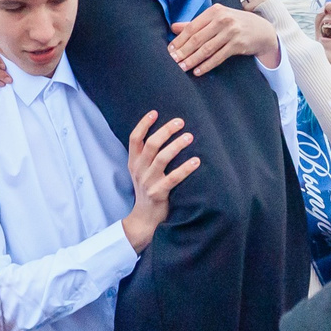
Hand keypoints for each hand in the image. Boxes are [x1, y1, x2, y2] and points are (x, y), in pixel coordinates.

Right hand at [119, 111, 199, 250]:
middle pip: (151, 145)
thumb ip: (148, 154)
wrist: (144, 218)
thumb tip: (165, 131)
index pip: (134, 138)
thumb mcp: (141, 171)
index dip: (143, 124)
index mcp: (133, 162)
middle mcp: (139, 170)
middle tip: (180, 121)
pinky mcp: (158, 193)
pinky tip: (196, 161)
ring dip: (176, 146)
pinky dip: (185, 169)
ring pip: (161, 159)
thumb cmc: (148, 188)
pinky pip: (173, 178)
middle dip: (165, 131)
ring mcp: (148, 182)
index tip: (155, 112)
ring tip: (189, 136)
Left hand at [169, 4, 278, 75]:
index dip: (179, 40)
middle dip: (183, 51)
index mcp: (215, 10)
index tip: (169, 50)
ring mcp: (232, 32)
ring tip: (182, 68)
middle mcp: (223, 19)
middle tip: (172, 61)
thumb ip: (196, 23)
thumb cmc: (236, 23)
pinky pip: (218, 57)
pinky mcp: (238, 44)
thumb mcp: (217, 18)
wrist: (262, 30)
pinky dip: (207, 65)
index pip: (192, 27)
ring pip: (207, 49)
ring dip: (192, 60)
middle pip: (197, 38)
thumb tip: (173, 27)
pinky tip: (198, 71)